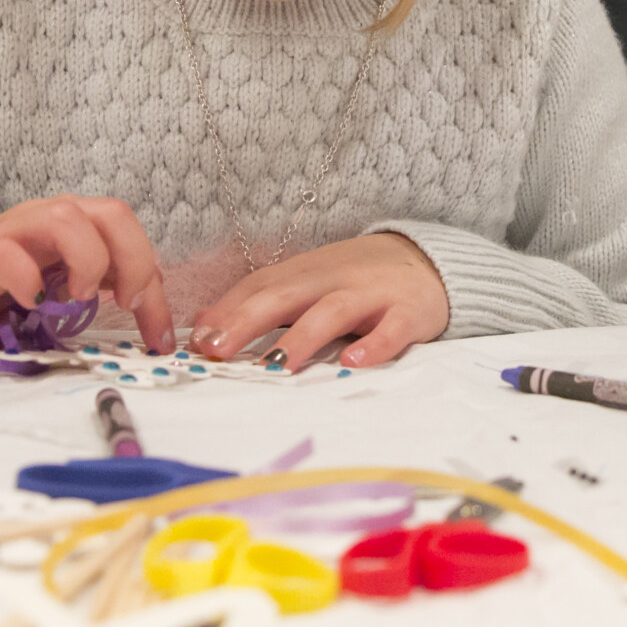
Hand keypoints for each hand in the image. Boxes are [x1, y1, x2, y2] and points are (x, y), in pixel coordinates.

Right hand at [0, 196, 172, 348]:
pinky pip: (8, 253)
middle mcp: (58, 216)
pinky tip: (31, 302)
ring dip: (85, 259)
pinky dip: (27, 280)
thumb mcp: (79, 286)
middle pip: (113, 211)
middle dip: (132, 259)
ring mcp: (21, 228)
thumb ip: (119, 292)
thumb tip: (160, 324)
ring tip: (77, 298)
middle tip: (124, 303)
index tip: (156, 334)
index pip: (132, 233)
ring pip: (65, 215)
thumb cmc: (21, 281)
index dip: (151, 278)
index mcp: (86, 222)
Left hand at [185, 233, 447, 371]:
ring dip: (302, 338)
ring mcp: (371, 295)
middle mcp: (332, 280)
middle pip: (285, 296)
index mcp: (305, 274)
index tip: (197, 343)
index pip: (259, 288)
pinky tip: (353, 362)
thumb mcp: (307, 283)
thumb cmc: (356, 280)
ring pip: (332, 312)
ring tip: (276, 366)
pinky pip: (391, 330)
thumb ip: (261, 301)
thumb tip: (205, 324)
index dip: (227, 312)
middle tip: (218, 351)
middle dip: (248, 321)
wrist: (429, 261)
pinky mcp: (408, 312)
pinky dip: (373, 345)